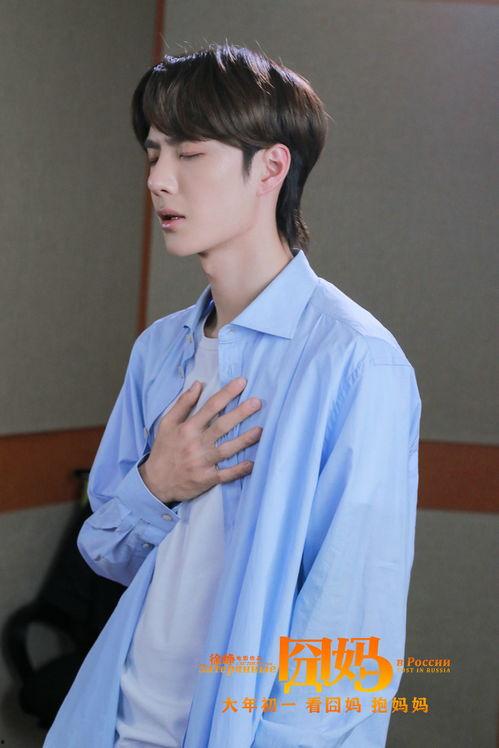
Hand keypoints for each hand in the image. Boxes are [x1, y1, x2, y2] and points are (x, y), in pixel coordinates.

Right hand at [139, 377, 261, 503]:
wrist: (155, 482)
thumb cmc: (164, 449)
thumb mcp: (167, 423)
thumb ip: (183, 403)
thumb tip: (198, 384)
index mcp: (187, 428)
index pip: (210, 406)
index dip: (227, 393)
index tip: (242, 382)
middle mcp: (196, 443)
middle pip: (222, 426)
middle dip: (240, 413)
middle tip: (257, 402)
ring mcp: (202, 462)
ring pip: (227, 449)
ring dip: (244, 440)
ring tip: (260, 430)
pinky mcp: (206, 479)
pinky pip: (226, 474)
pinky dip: (239, 470)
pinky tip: (252, 464)